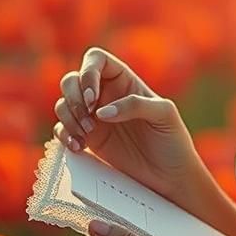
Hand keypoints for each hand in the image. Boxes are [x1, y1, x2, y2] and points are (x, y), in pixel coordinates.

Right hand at [53, 47, 202, 203]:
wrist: (169, 176)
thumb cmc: (173, 141)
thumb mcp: (164, 115)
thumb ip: (136, 105)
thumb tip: (101, 111)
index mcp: (125, 81)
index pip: (96, 59)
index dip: (87, 72)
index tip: (93, 98)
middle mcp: (106, 95)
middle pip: (72, 80)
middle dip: (74, 97)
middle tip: (90, 120)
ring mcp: (94, 117)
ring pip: (63, 103)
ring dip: (69, 117)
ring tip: (87, 135)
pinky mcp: (88, 139)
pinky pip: (62, 129)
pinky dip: (64, 135)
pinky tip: (79, 147)